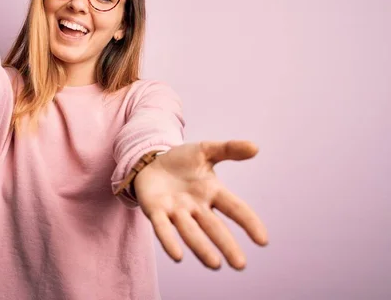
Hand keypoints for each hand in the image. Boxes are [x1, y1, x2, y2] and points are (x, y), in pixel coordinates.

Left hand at [134, 140, 267, 269]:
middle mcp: (197, 206)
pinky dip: (169, 241)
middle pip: (214, 227)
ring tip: (214, 265)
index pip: (235, 208)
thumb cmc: (182, 160)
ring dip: (202, 248)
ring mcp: (176, 211)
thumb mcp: (205, 150)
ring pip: (190, 232)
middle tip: (240, 265)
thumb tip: (255, 147)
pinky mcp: (156, 211)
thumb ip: (229, 149)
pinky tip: (177, 256)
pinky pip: (163, 228)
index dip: (248, 222)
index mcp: (212, 192)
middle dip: (226, 245)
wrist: (151, 161)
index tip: (263, 240)